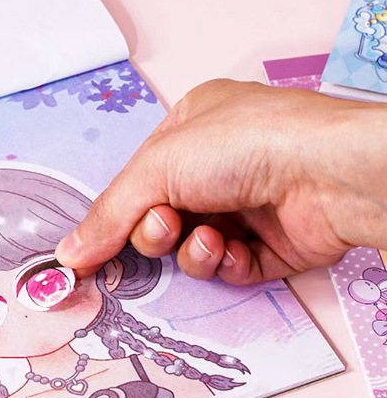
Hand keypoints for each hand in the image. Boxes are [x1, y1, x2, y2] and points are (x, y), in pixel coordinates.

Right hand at [55, 79, 386, 283]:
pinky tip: (232, 249)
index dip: (117, 213)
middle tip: (167, 223)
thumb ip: (108, 215)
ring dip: (189, 249)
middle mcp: (218, 166)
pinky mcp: (269, 244)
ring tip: (208, 235)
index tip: (92, 248)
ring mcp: (245, 206)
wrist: (331, 174)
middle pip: (158, 217)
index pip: (137, 180)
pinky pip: (224, 268)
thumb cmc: (247, 144)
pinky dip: (221, 263)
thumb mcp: (157, 167)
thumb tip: (67, 254)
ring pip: (187, 248)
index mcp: (191, 129)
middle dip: (156, 229)